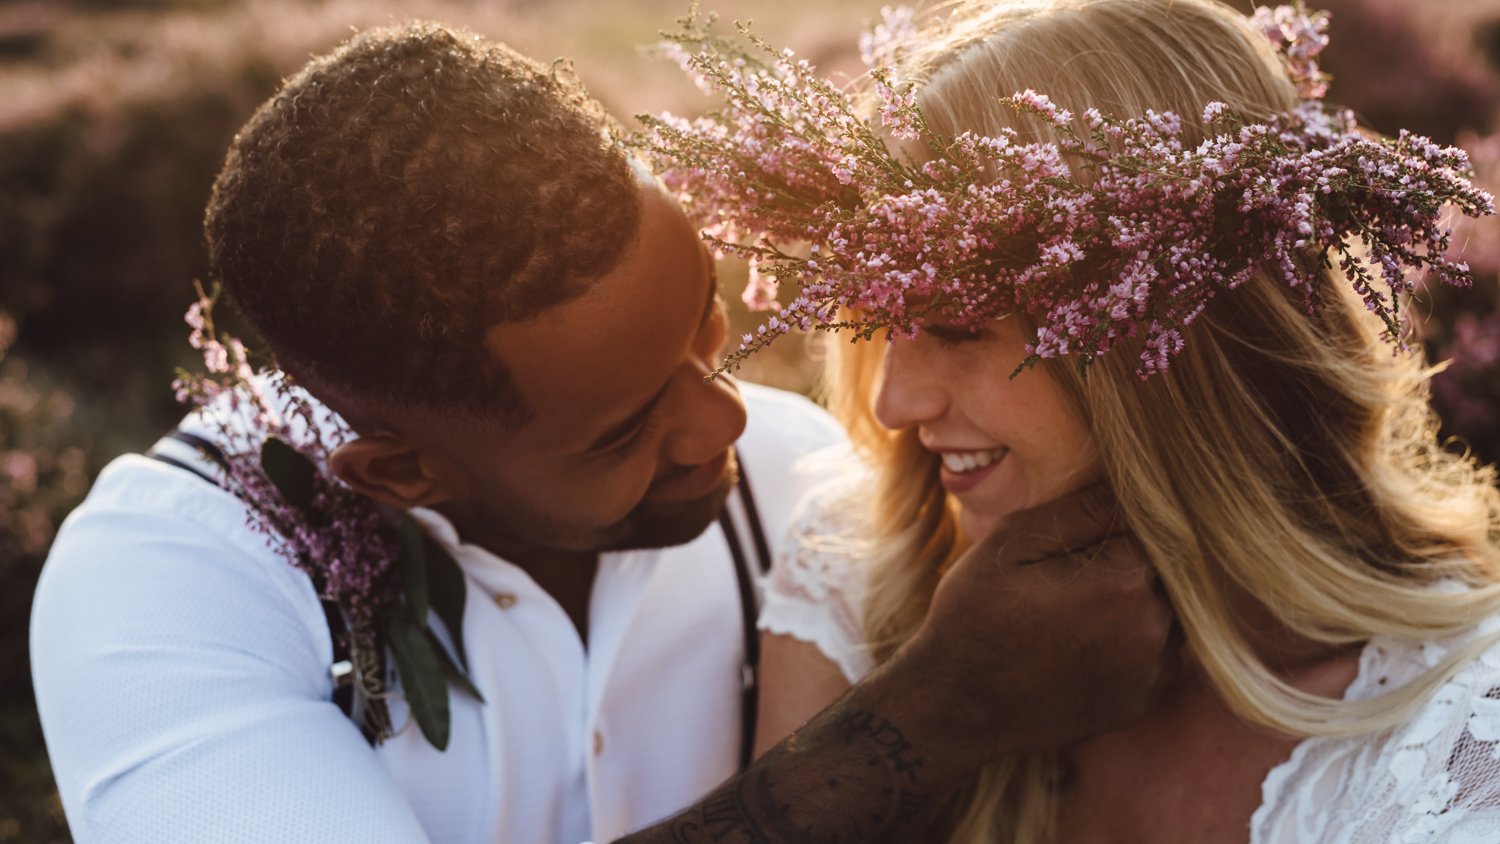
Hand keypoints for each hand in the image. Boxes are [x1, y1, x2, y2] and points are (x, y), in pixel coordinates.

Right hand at [898, 484, 1176, 760]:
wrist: (955, 707)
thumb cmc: (975, 614)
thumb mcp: (1011, 542)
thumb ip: (1078, 510)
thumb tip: (1129, 487)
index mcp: (1125, 581)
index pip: (1150, 528)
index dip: (1112, 526)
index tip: (1073, 542)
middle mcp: (1153, 629)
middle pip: (1165, 572)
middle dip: (1128, 563)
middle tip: (1067, 577)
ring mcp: (1150, 673)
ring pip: (1165, 613)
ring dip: (1133, 603)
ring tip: (1073, 611)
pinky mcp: (1140, 703)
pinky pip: (1154, 656)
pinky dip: (1129, 643)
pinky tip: (1080, 644)